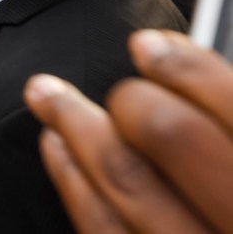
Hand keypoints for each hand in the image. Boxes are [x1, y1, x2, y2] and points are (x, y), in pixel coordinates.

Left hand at [26, 30, 232, 233]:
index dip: (188, 68)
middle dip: (132, 98)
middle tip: (121, 86)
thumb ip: (232, 127)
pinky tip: (58, 150)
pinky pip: (104, 232)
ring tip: (47, 96)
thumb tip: (188, 71)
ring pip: (126, 182)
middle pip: (173, 136)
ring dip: (77, 126)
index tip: (152, 47)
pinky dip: (73, 182)